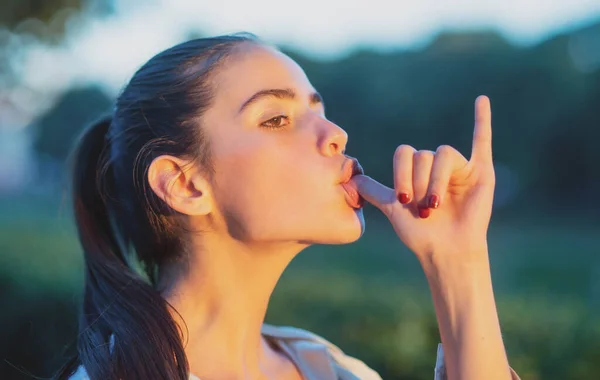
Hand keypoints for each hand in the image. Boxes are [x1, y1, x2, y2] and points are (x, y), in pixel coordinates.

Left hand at [353, 96, 494, 259]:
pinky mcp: (481, 173)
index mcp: (416, 170)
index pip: (405, 153)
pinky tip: (482, 100)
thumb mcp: (392, 211)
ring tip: (435, 204)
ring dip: (436, 180)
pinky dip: (483, 120)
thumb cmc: (421, 234)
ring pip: (443, 154)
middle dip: (419, 182)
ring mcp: (459, 167)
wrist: (446, 251)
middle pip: (423, 155)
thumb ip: (374, 192)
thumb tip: (351, 178)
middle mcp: (436, 165)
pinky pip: (482, 141)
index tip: (402, 198)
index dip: (400, 173)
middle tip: (423, 208)